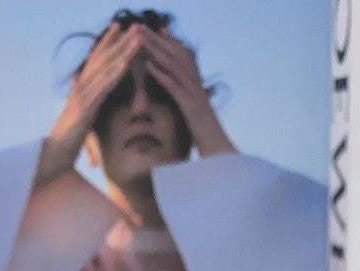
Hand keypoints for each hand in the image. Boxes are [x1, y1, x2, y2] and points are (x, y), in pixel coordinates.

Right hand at [48, 22, 142, 164]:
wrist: (53, 156)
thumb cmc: (66, 140)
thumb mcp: (77, 116)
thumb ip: (81, 99)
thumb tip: (77, 83)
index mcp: (80, 88)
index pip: (95, 60)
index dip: (107, 42)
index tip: (119, 27)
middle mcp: (81, 86)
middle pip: (103, 58)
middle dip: (120, 40)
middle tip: (135, 24)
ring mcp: (82, 95)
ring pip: (106, 68)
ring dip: (123, 51)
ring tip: (138, 38)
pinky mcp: (85, 108)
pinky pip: (103, 87)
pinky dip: (115, 73)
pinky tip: (126, 63)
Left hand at [139, 26, 235, 157]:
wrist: (220, 154)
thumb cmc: (208, 140)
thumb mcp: (197, 119)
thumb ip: (190, 106)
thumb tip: (184, 104)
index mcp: (198, 88)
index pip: (184, 58)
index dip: (171, 42)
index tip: (158, 29)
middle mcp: (196, 86)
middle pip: (176, 55)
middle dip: (158, 39)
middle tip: (140, 25)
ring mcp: (194, 95)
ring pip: (173, 66)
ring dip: (155, 49)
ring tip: (139, 37)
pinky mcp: (190, 107)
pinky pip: (173, 86)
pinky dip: (160, 74)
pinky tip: (147, 64)